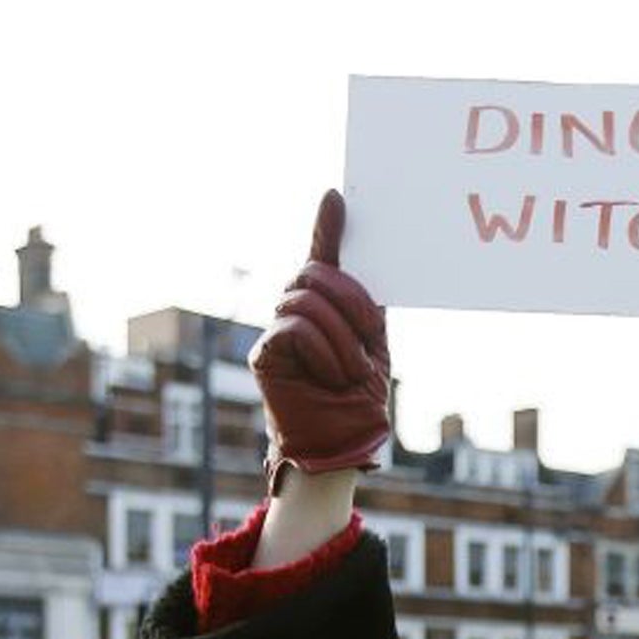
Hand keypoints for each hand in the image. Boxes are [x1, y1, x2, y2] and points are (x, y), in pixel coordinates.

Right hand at [249, 190, 390, 495]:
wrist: (344, 439)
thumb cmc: (359, 394)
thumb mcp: (372, 341)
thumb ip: (364, 303)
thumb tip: (362, 265)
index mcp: (327, 305)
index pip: (324, 258)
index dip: (327, 227)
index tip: (336, 198)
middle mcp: (297, 310)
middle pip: (315, 273)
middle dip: (350, 303)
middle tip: (368, 341)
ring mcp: (277, 329)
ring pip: (306, 300)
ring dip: (341, 338)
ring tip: (350, 372)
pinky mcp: (265, 352)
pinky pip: (296, 328)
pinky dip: (323, 352)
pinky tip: (329, 376)